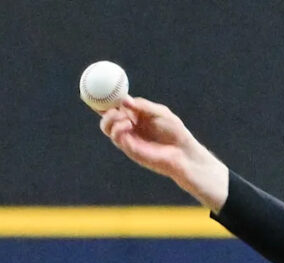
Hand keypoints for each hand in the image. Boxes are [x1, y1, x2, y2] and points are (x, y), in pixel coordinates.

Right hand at [99, 97, 228, 210]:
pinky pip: (117, 139)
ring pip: (107, 128)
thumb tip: (124, 100)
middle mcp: (128, 126)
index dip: (105, 99)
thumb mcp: (160, 113)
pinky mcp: (130, 150)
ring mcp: (128, 138)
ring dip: (111, 120)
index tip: (99, 90)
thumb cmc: (174, 131)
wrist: (184, 151)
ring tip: (125, 118)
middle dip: (105, 110)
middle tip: (113, 107)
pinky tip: (127, 125)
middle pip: (106, 117)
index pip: (114, 106)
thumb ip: (142, 106)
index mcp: (134, 115)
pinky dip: (118, 129)